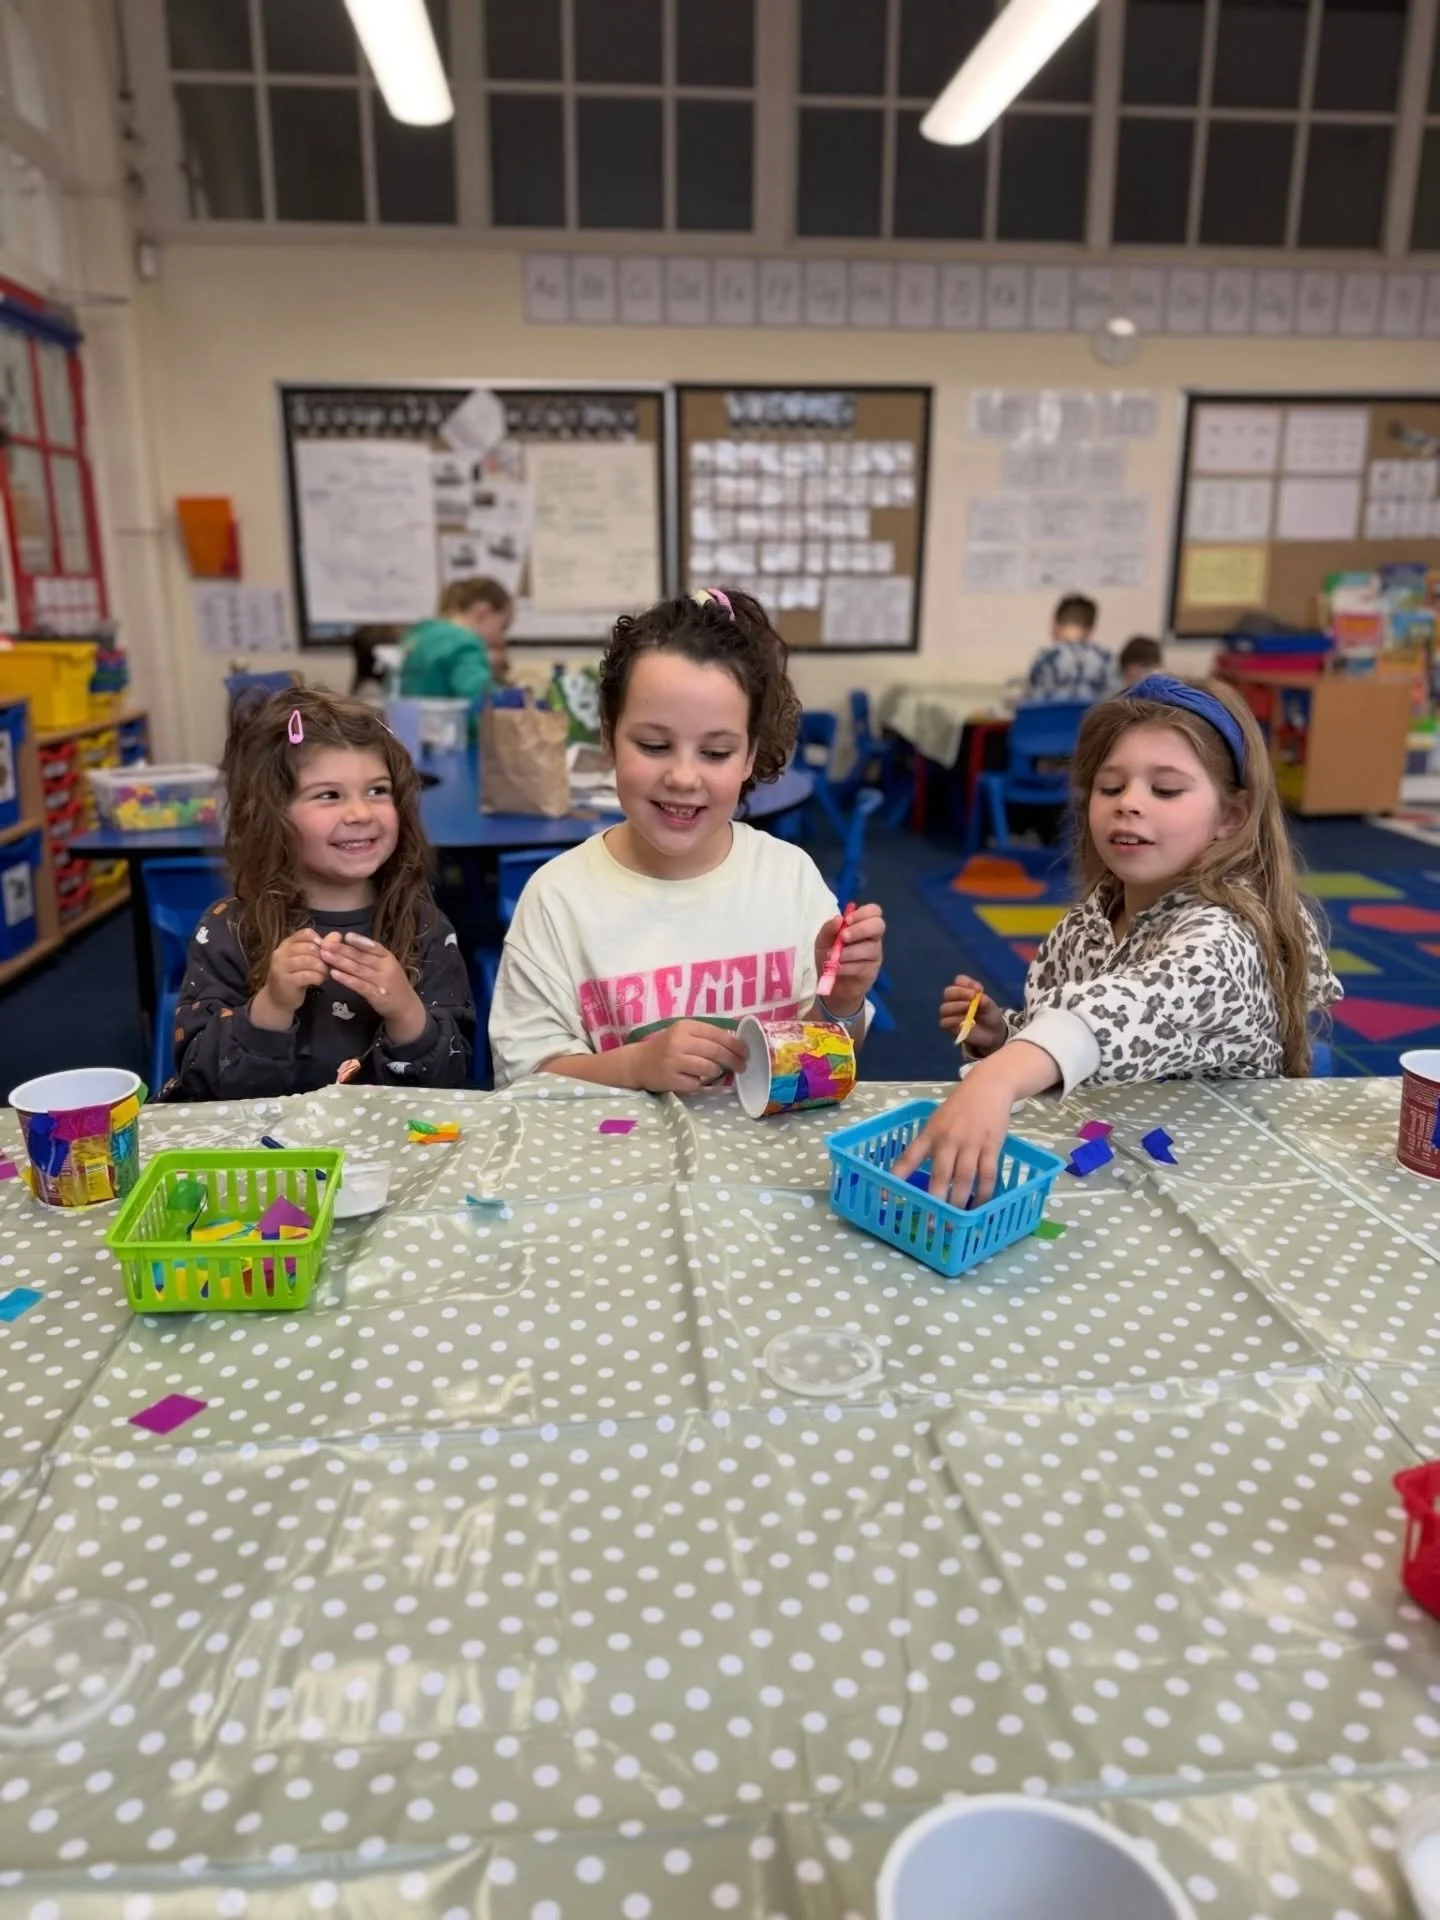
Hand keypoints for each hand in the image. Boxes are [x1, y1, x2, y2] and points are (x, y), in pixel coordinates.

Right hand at [251, 930, 327, 1028]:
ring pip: (309, 960)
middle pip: (309, 947)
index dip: (319, 940)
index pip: (305, 933)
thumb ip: (322, 947)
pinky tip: (319, 980)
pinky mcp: (286, 981)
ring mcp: (282, 967)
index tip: (325, 951)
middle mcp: (281, 953)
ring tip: (324, 973)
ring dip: (322, 967)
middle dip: (323, 956)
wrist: (278, 999)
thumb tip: (337, 935)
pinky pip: (308, 975)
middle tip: (327, 965)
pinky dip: (318, 977)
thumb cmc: (295, 976)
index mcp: (287, 944)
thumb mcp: (307, 959)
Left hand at [323, 931, 426, 1044]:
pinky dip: (346, 979)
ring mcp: (381, 982)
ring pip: (358, 969)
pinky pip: (358, 985)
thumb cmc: (393, 983)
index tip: (345, 935)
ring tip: (325, 956)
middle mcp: (386, 968)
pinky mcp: (376, 995)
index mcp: (388, 958)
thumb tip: (349, 945)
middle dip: (342, 950)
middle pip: (362, 957)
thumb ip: (371, 957)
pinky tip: (334, 974)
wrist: (406, 1006)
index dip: (359, 941)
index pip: (374, 946)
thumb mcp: (387, 967)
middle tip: (325, 945)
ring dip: (340, 962)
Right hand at [629, 1019, 747, 1094]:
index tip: (746, 1052)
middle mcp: (679, 1041)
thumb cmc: (666, 1047)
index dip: (735, 1044)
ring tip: (713, 1072)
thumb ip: (706, 1037)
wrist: (638, 1063)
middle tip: (742, 1066)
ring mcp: (674, 1061)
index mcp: (685, 1027)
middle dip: (734, 1060)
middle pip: (716, 1052)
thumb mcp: (683, 1034)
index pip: (718, 1034)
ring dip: (715, 1072)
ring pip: (709, 1069)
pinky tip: (693, 1079)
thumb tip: (737, 1045)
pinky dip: (699, 1083)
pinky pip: (696, 1083)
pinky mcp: (671, 1078)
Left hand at [814, 903, 884, 1015]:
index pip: (874, 911)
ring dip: (849, 952)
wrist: (829, 983)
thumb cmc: (829, 956)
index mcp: (862, 925)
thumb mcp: (823, 941)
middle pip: (878, 926)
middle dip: (859, 930)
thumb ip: (829, 929)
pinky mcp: (871, 971)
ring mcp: (874, 955)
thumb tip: (839, 918)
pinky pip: (862, 966)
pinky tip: (837, 968)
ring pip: (870, 948)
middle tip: (843, 937)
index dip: (863, 913)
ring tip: (834, 957)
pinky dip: (847, 967)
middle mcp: (872, 938)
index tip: (847, 920)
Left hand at [892, 1060, 1017, 1208]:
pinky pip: (987, 1175)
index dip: (896, 1178)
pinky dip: (984, 1193)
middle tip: (931, 1223)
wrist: (988, 1086)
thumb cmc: (958, 1107)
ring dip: (959, 1202)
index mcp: (930, 1134)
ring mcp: (971, 1143)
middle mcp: (948, 1140)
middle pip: (940, 1175)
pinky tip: (980, 1205)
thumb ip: (928, 1145)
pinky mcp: (991, 1146)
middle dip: (935, 1201)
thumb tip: (915, 1174)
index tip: (886, 1197)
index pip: (908, 1158)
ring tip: (955, 1221)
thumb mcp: (936, 1121)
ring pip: (964, 1179)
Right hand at [940, 974, 1007, 1056]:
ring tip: (968, 1007)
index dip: (967, 983)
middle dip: (959, 992)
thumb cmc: (990, 1015)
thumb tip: (977, 995)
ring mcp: (951, 1013)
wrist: (993, 1033)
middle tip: (972, 996)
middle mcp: (954, 1000)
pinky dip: (952, 1020)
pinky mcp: (949, 1026)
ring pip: (944, 1007)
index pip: (959, 981)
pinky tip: (963, 1020)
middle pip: (948, 992)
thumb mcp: (991, 1007)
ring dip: (955, 1006)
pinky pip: (944, 1022)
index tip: (979, 989)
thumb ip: (984, 1001)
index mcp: (964, 990)